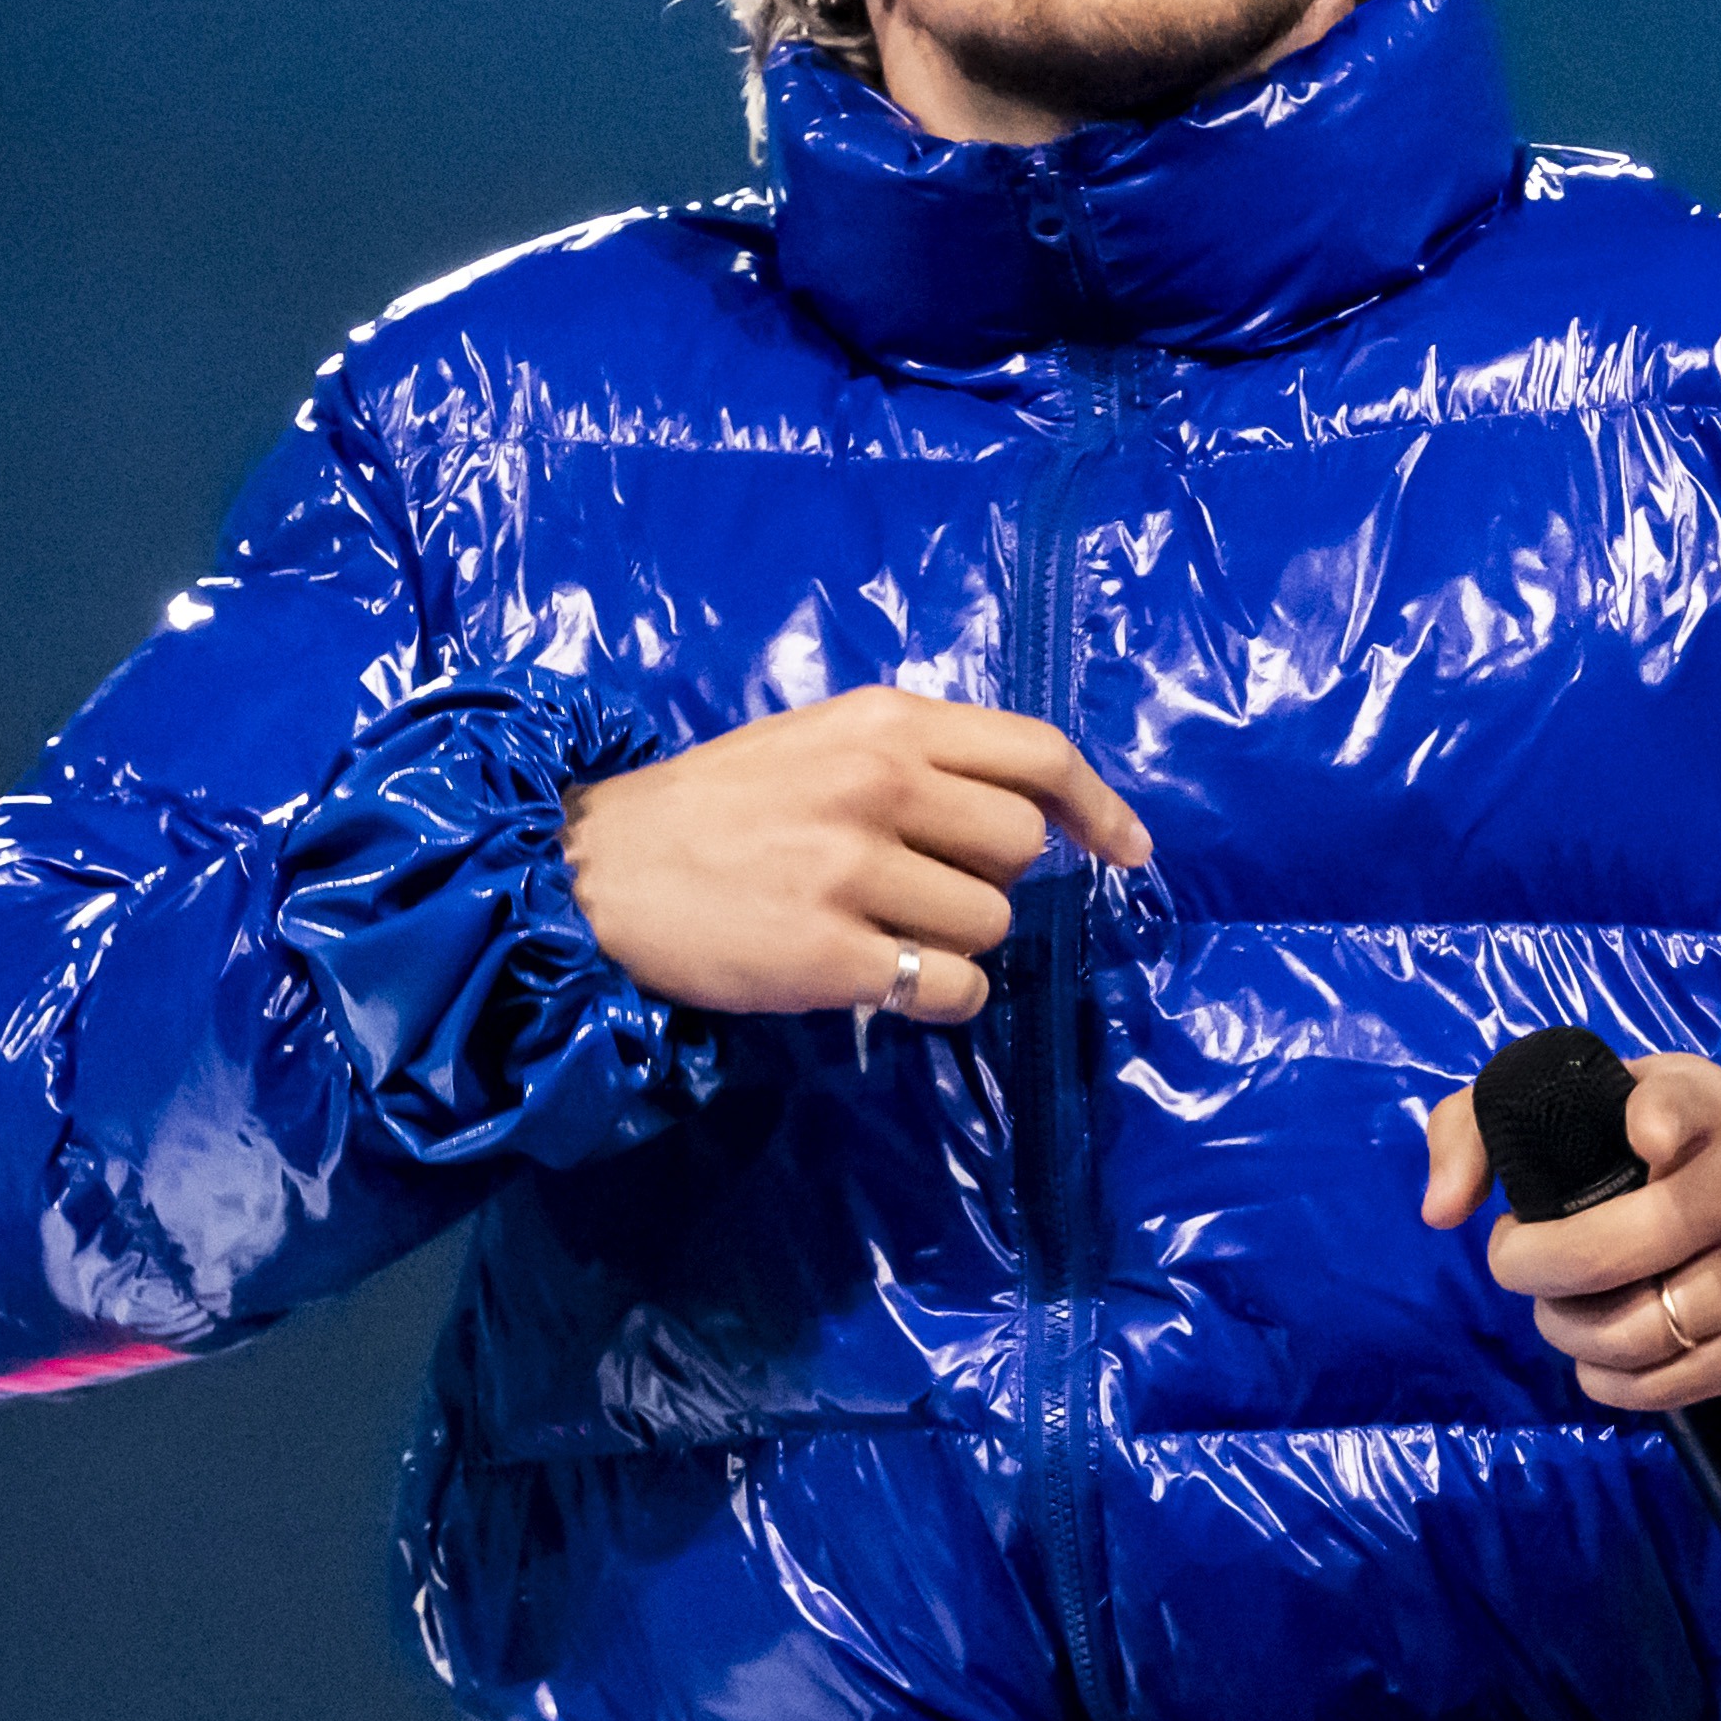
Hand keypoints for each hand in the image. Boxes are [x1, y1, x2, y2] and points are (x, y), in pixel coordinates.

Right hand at [564, 690, 1141, 1023]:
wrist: (592, 870)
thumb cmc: (713, 808)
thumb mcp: (818, 743)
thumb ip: (915, 760)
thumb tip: (1029, 809)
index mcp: (884, 722)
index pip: (1038, 753)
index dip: (1099, 806)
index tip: (1129, 851)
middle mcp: (879, 784)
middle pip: (1021, 848)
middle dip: (989, 879)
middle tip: (919, 888)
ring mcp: (853, 870)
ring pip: (988, 924)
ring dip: (951, 941)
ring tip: (874, 929)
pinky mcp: (828, 955)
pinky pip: (949, 990)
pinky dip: (936, 998)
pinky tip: (882, 983)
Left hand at [1416, 1051, 1720, 1408]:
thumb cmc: (1694, 1147)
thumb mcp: (1610, 1101)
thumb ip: (1487, 1122)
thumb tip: (1441, 1210)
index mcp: (1714, 1108)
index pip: (1673, 1107)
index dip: (1647, 1123)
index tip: (1637, 1137)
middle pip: (1608, 1254)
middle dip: (1534, 1271)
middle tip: (1522, 1264)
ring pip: (1633, 1333)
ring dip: (1571, 1333)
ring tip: (1565, 1311)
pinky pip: (1668, 1385)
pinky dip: (1613, 1380)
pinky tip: (1608, 1354)